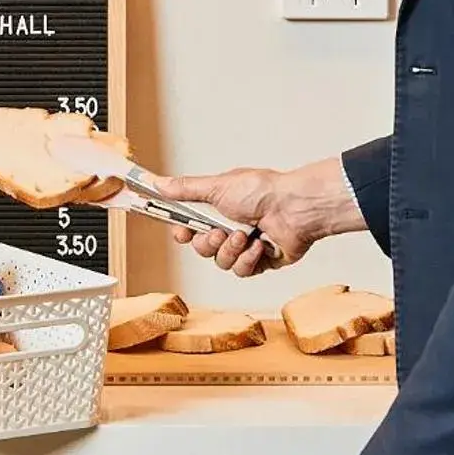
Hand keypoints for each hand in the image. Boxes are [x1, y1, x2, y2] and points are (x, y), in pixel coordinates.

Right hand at [152, 156, 364, 277]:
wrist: (294, 208)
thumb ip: (186, 189)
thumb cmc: (262, 191)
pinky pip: (242, 271)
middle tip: (218, 232)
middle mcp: (230, 227)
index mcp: (218, 209)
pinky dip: (248, 258)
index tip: (181, 231)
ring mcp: (246, 246)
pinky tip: (259, 245)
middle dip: (208, 243)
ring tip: (244, 235)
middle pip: (203, 248)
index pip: (190, 226)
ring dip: (230, 250)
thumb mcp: (218, 187)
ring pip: (221, 262)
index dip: (183, 232)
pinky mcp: (261, 261)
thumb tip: (159, 183)